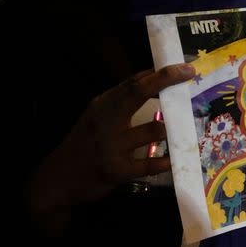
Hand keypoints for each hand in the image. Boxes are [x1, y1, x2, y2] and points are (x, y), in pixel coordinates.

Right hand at [25, 63, 195, 233]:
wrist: (56, 180)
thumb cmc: (85, 146)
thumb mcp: (97, 117)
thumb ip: (121, 102)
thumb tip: (152, 80)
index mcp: (102, 104)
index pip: (132, 82)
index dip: (159, 72)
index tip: (183, 66)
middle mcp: (105, 119)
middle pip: (138, 92)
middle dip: (165, 80)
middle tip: (189, 73)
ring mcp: (111, 145)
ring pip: (154, 130)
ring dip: (174, 130)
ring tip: (186, 131)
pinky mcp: (117, 170)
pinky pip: (151, 163)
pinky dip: (167, 162)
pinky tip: (175, 160)